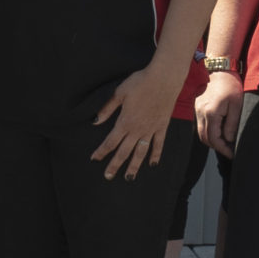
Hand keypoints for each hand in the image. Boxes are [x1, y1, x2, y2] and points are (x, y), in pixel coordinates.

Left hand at [92, 60, 183, 179]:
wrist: (164, 78)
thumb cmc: (140, 82)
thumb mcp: (119, 93)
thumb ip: (107, 109)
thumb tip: (95, 122)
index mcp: (125, 122)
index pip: (110, 141)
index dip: (101, 152)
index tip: (94, 159)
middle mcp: (137, 129)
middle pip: (124, 151)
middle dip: (115, 165)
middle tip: (108, 177)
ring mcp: (151, 130)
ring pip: (141, 153)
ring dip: (134, 166)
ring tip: (129, 178)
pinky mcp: (162, 127)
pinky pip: (158, 145)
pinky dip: (155, 155)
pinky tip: (152, 165)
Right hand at [194, 70, 245, 156]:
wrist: (220, 71)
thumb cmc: (230, 86)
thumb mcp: (236, 106)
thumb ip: (232, 124)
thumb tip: (229, 140)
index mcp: (211, 113)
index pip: (214, 139)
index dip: (223, 149)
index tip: (232, 154)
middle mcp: (201, 113)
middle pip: (205, 138)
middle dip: (217, 147)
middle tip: (229, 150)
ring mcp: (197, 110)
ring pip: (201, 133)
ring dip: (212, 140)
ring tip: (225, 142)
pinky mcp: (197, 107)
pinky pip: (200, 124)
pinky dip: (208, 131)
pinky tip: (219, 131)